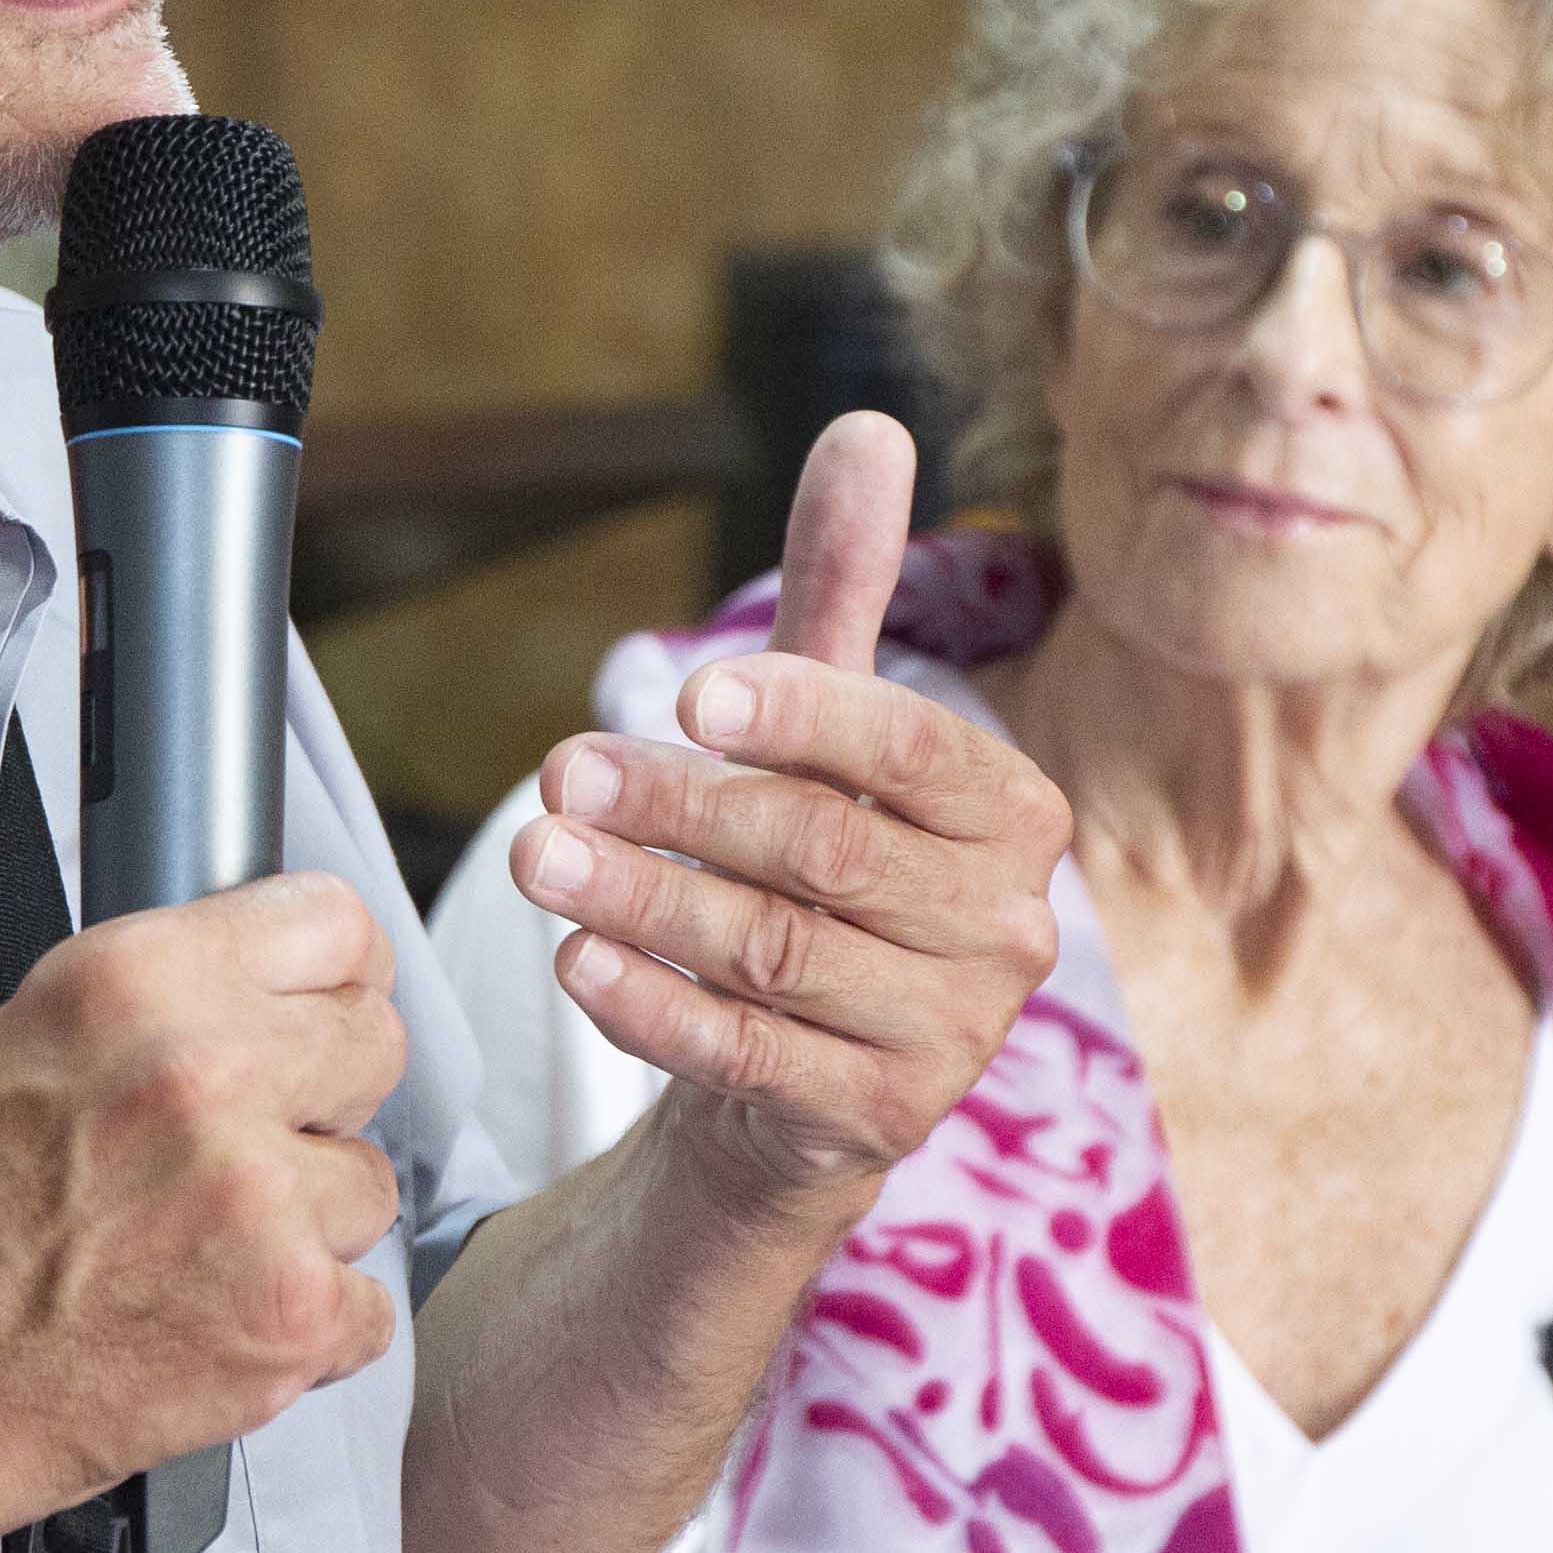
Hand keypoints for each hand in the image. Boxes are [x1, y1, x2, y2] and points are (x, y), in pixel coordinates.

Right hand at [0, 869, 405, 1549]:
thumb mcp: (25, 1043)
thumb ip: (166, 1001)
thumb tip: (279, 991)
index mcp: (135, 982)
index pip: (332, 925)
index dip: (332, 977)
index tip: (324, 1010)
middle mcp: (206, 1072)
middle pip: (374, 1046)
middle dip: (320, 1102)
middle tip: (237, 1157)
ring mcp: (258, 1200)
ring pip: (369, 1186)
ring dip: (305, 1227)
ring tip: (188, 1260)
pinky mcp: (288, 1316)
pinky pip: (369, 1309)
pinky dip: (305, 1334)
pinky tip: (206, 1330)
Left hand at [509, 414, 1067, 1221]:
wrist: (798, 1076)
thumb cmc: (813, 868)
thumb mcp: (825, 732)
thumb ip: (846, 590)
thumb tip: (869, 427)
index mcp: (1012, 816)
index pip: (912, 751)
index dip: (805, 716)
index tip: (690, 689)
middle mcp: (1008, 927)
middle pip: (829, 854)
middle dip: (684, 809)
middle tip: (561, 776)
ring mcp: (954, 1037)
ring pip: (779, 955)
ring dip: (646, 902)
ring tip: (539, 860)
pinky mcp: (883, 1125)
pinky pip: (752, 1061)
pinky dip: (656, 1010)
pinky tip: (579, 965)